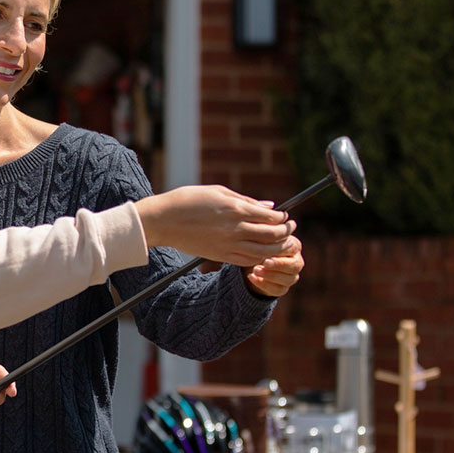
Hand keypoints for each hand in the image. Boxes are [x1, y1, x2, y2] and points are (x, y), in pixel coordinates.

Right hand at [135, 184, 296, 264]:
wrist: (163, 220)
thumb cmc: (188, 200)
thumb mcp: (218, 192)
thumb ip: (246, 200)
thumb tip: (269, 205)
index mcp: (235, 208)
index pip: (271, 216)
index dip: (282, 217)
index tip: (284, 215)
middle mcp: (235, 228)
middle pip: (272, 235)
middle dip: (286, 232)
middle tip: (290, 227)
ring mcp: (228, 244)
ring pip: (264, 251)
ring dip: (277, 247)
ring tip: (282, 242)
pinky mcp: (220, 255)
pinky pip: (248, 260)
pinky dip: (261, 257)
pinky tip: (264, 252)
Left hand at [245, 234, 303, 296]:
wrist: (252, 261)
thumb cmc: (259, 244)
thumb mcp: (262, 238)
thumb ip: (266, 237)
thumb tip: (264, 233)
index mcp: (294, 246)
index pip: (292, 248)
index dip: (281, 251)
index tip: (267, 252)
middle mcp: (296, 262)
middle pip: (293, 266)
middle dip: (278, 265)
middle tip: (264, 263)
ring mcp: (291, 277)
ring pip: (287, 280)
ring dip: (270, 275)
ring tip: (255, 270)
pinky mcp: (283, 288)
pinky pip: (278, 290)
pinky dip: (264, 285)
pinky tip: (251, 277)